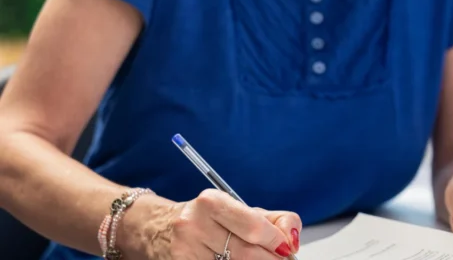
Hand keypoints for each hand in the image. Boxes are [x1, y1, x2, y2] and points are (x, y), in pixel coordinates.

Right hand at [123, 189, 300, 259]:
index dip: (277, 242)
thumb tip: (292, 240)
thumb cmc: (206, 219)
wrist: (155, 228)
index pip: (255, 227)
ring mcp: (185, 251)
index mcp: (212, 202)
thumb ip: (273, 220)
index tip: (288, 249)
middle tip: (280, 259)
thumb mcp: (238, 209)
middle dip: (271, 259)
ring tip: (260, 259)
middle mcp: (194, 225)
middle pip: (246, 253)